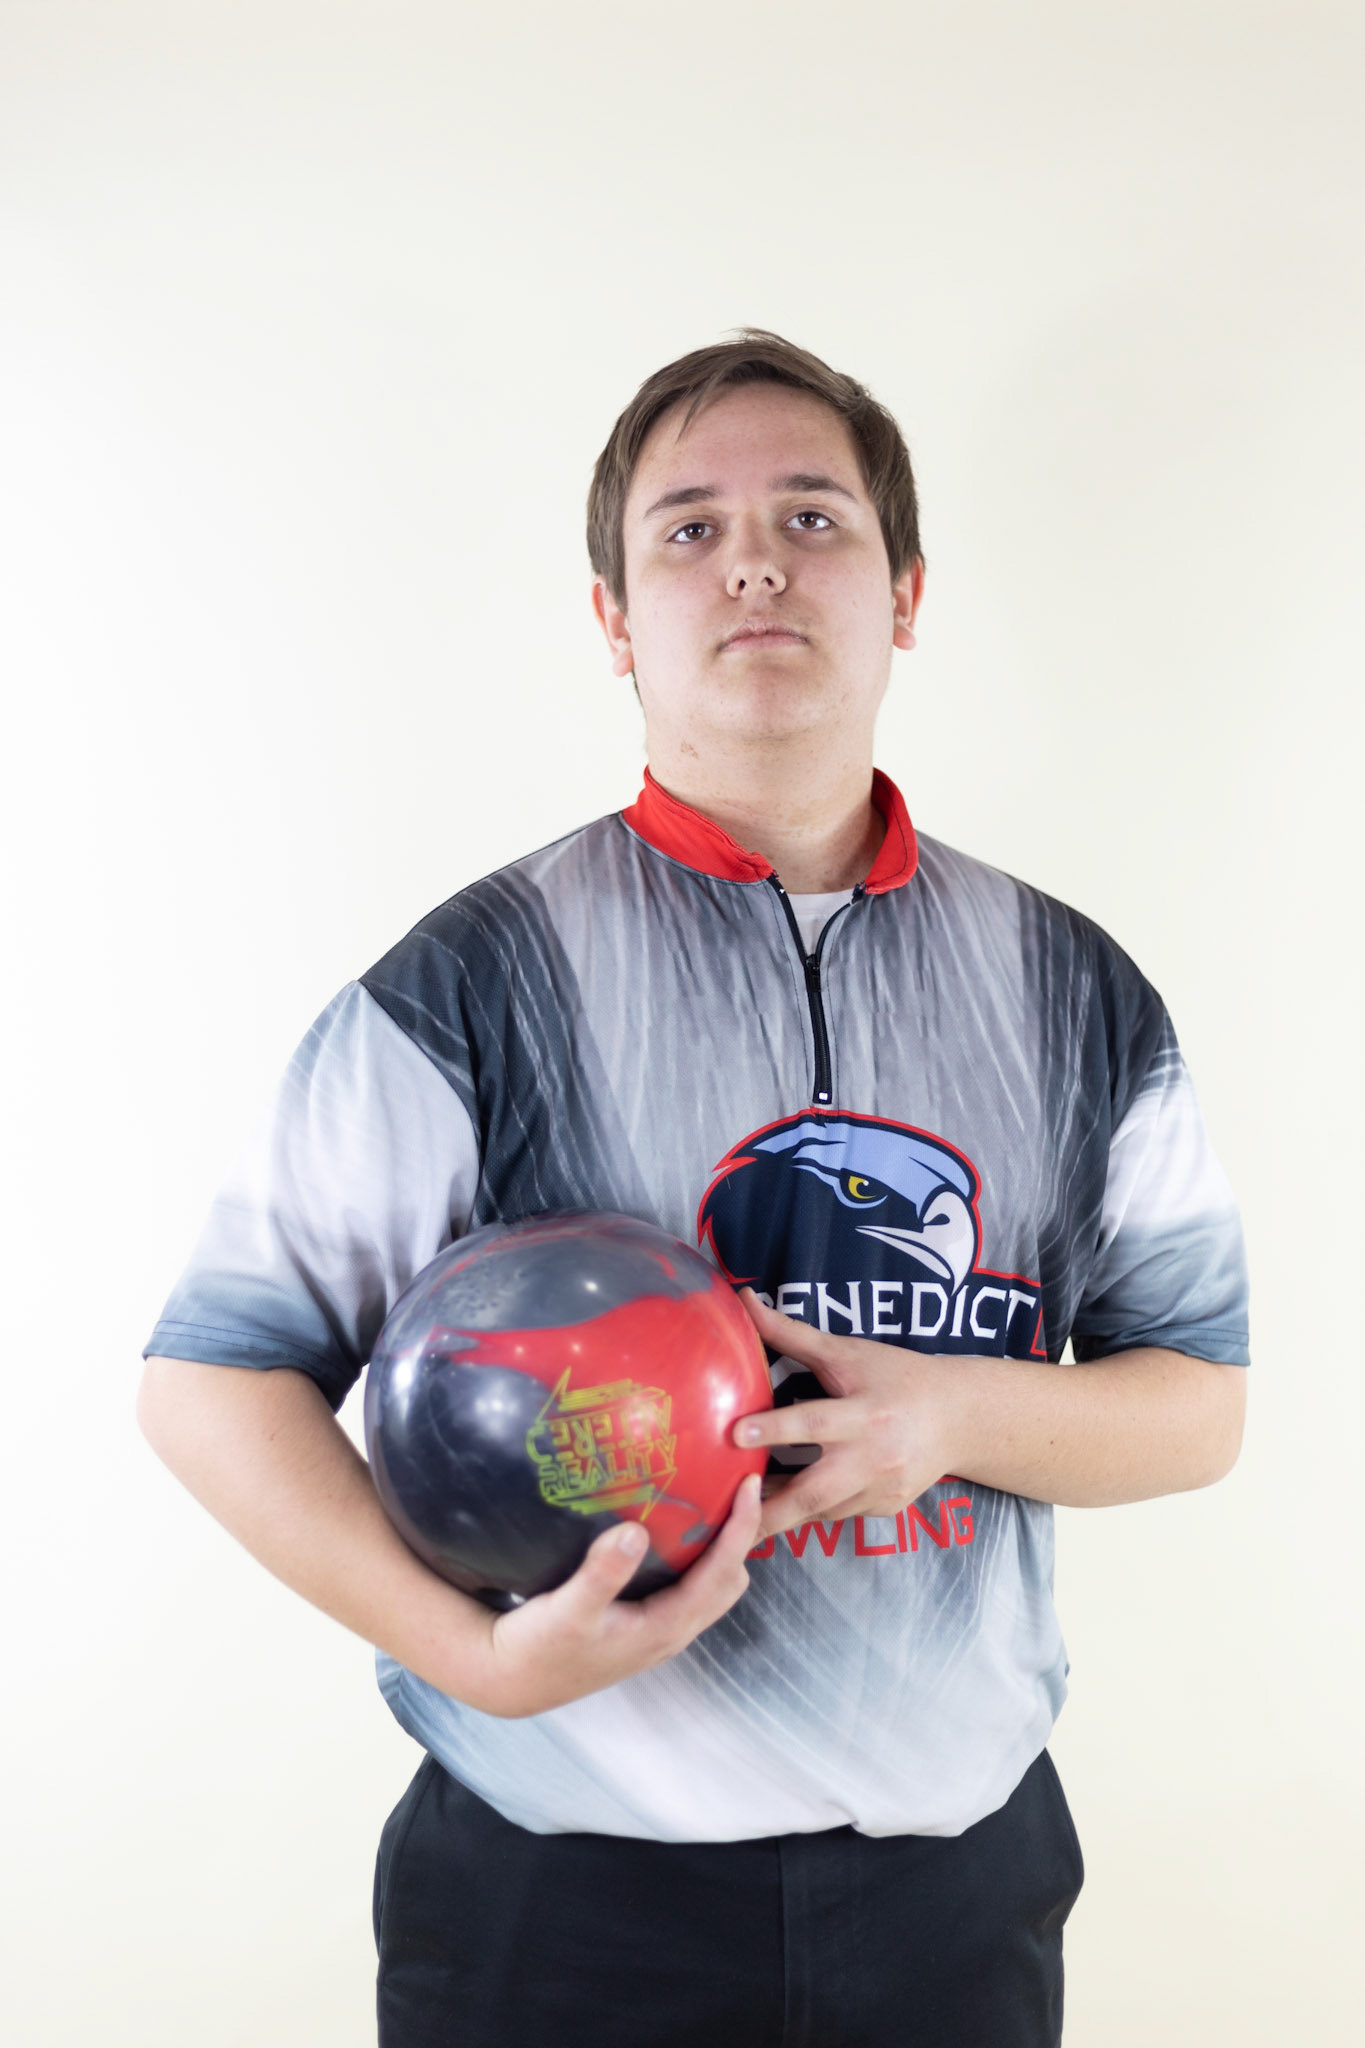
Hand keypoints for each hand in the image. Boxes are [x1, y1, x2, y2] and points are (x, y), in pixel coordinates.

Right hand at [471, 1473, 763, 1716]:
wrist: (514, 1681)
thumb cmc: (540, 1647)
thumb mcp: (566, 1609)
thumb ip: (601, 1573)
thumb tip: (635, 1531)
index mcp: (664, 1627)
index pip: (721, 1573)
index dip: (741, 1529)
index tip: (750, 1485)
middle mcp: (672, 1631)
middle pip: (730, 1580)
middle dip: (742, 1536)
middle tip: (734, 1486)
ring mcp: (660, 1631)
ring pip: (712, 1586)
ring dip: (720, 1548)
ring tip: (710, 1501)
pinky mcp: (645, 1625)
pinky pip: (689, 1587)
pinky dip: (696, 1557)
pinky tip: (671, 1530)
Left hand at [734, 1291, 960, 1537]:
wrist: (958, 1418)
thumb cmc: (897, 1377)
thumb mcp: (849, 1353)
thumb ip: (793, 1334)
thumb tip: (744, 1302)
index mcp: (866, 1415)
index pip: (813, 1423)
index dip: (773, 1429)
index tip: (733, 1434)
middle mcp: (875, 1458)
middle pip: (815, 1492)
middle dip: (768, 1509)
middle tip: (726, 1513)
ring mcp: (882, 1490)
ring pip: (822, 1511)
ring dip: (781, 1513)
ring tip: (740, 1510)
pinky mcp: (885, 1509)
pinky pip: (839, 1515)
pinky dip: (809, 1511)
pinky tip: (782, 1505)